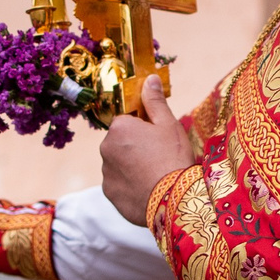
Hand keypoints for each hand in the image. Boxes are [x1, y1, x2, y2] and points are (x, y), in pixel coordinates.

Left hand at [103, 89, 197, 229]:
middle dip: (134, 148)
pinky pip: (118, 184)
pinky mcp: (109, 193)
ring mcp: (106, 172)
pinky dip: (129, 186)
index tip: (157, 139)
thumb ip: (155, 101)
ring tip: (154, 176)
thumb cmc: (173, 157)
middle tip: (158, 158)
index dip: (143, 129)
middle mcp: (106, 147)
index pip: (127, 122)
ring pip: (118, 164)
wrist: (173, 199)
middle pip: (120, 143)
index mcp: (119, 127)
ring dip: (131, 167)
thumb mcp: (169, 124)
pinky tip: (147, 189)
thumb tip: (150, 79)